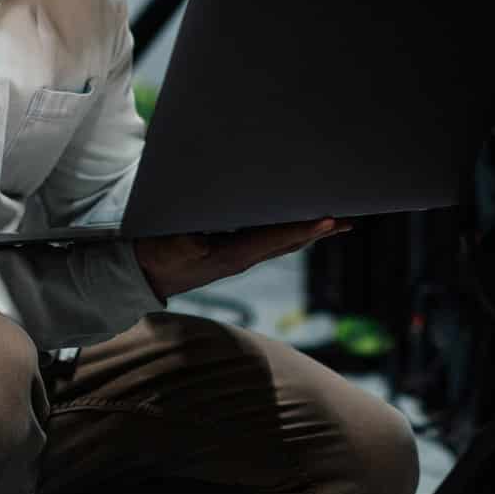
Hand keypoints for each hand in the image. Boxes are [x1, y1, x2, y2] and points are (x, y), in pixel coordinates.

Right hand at [135, 217, 351, 299]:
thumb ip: (186, 242)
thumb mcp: (168, 246)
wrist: (144, 274)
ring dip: (313, 231)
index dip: (304, 229)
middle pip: (291, 241)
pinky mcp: (235, 252)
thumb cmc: (156, 255)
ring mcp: (241, 256)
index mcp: (233, 255)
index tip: (329, 219)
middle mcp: (244, 257)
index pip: (276, 239)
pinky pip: (272, 241)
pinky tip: (302, 225)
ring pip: (285, 242)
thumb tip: (200, 239)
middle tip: (350, 219)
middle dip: (320, 230)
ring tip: (339, 221)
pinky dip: (293, 231)